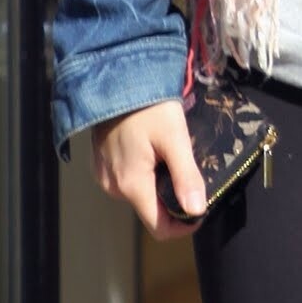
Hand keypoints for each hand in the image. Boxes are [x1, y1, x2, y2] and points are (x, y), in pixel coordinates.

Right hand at [91, 99, 205, 239]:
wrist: (115, 75)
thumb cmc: (147, 103)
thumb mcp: (174, 136)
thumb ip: (185, 175)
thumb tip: (197, 211)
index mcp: (131, 184)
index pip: (159, 227)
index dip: (183, 223)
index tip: (201, 208)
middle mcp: (113, 186)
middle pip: (150, 207)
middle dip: (171, 195)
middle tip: (187, 165)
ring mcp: (104, 174)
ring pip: (139, 191)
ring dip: (156, 179)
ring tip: (168, 150)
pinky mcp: (100, 161)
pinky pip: (126, 176)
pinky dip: (142, 168)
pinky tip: (149, 145)